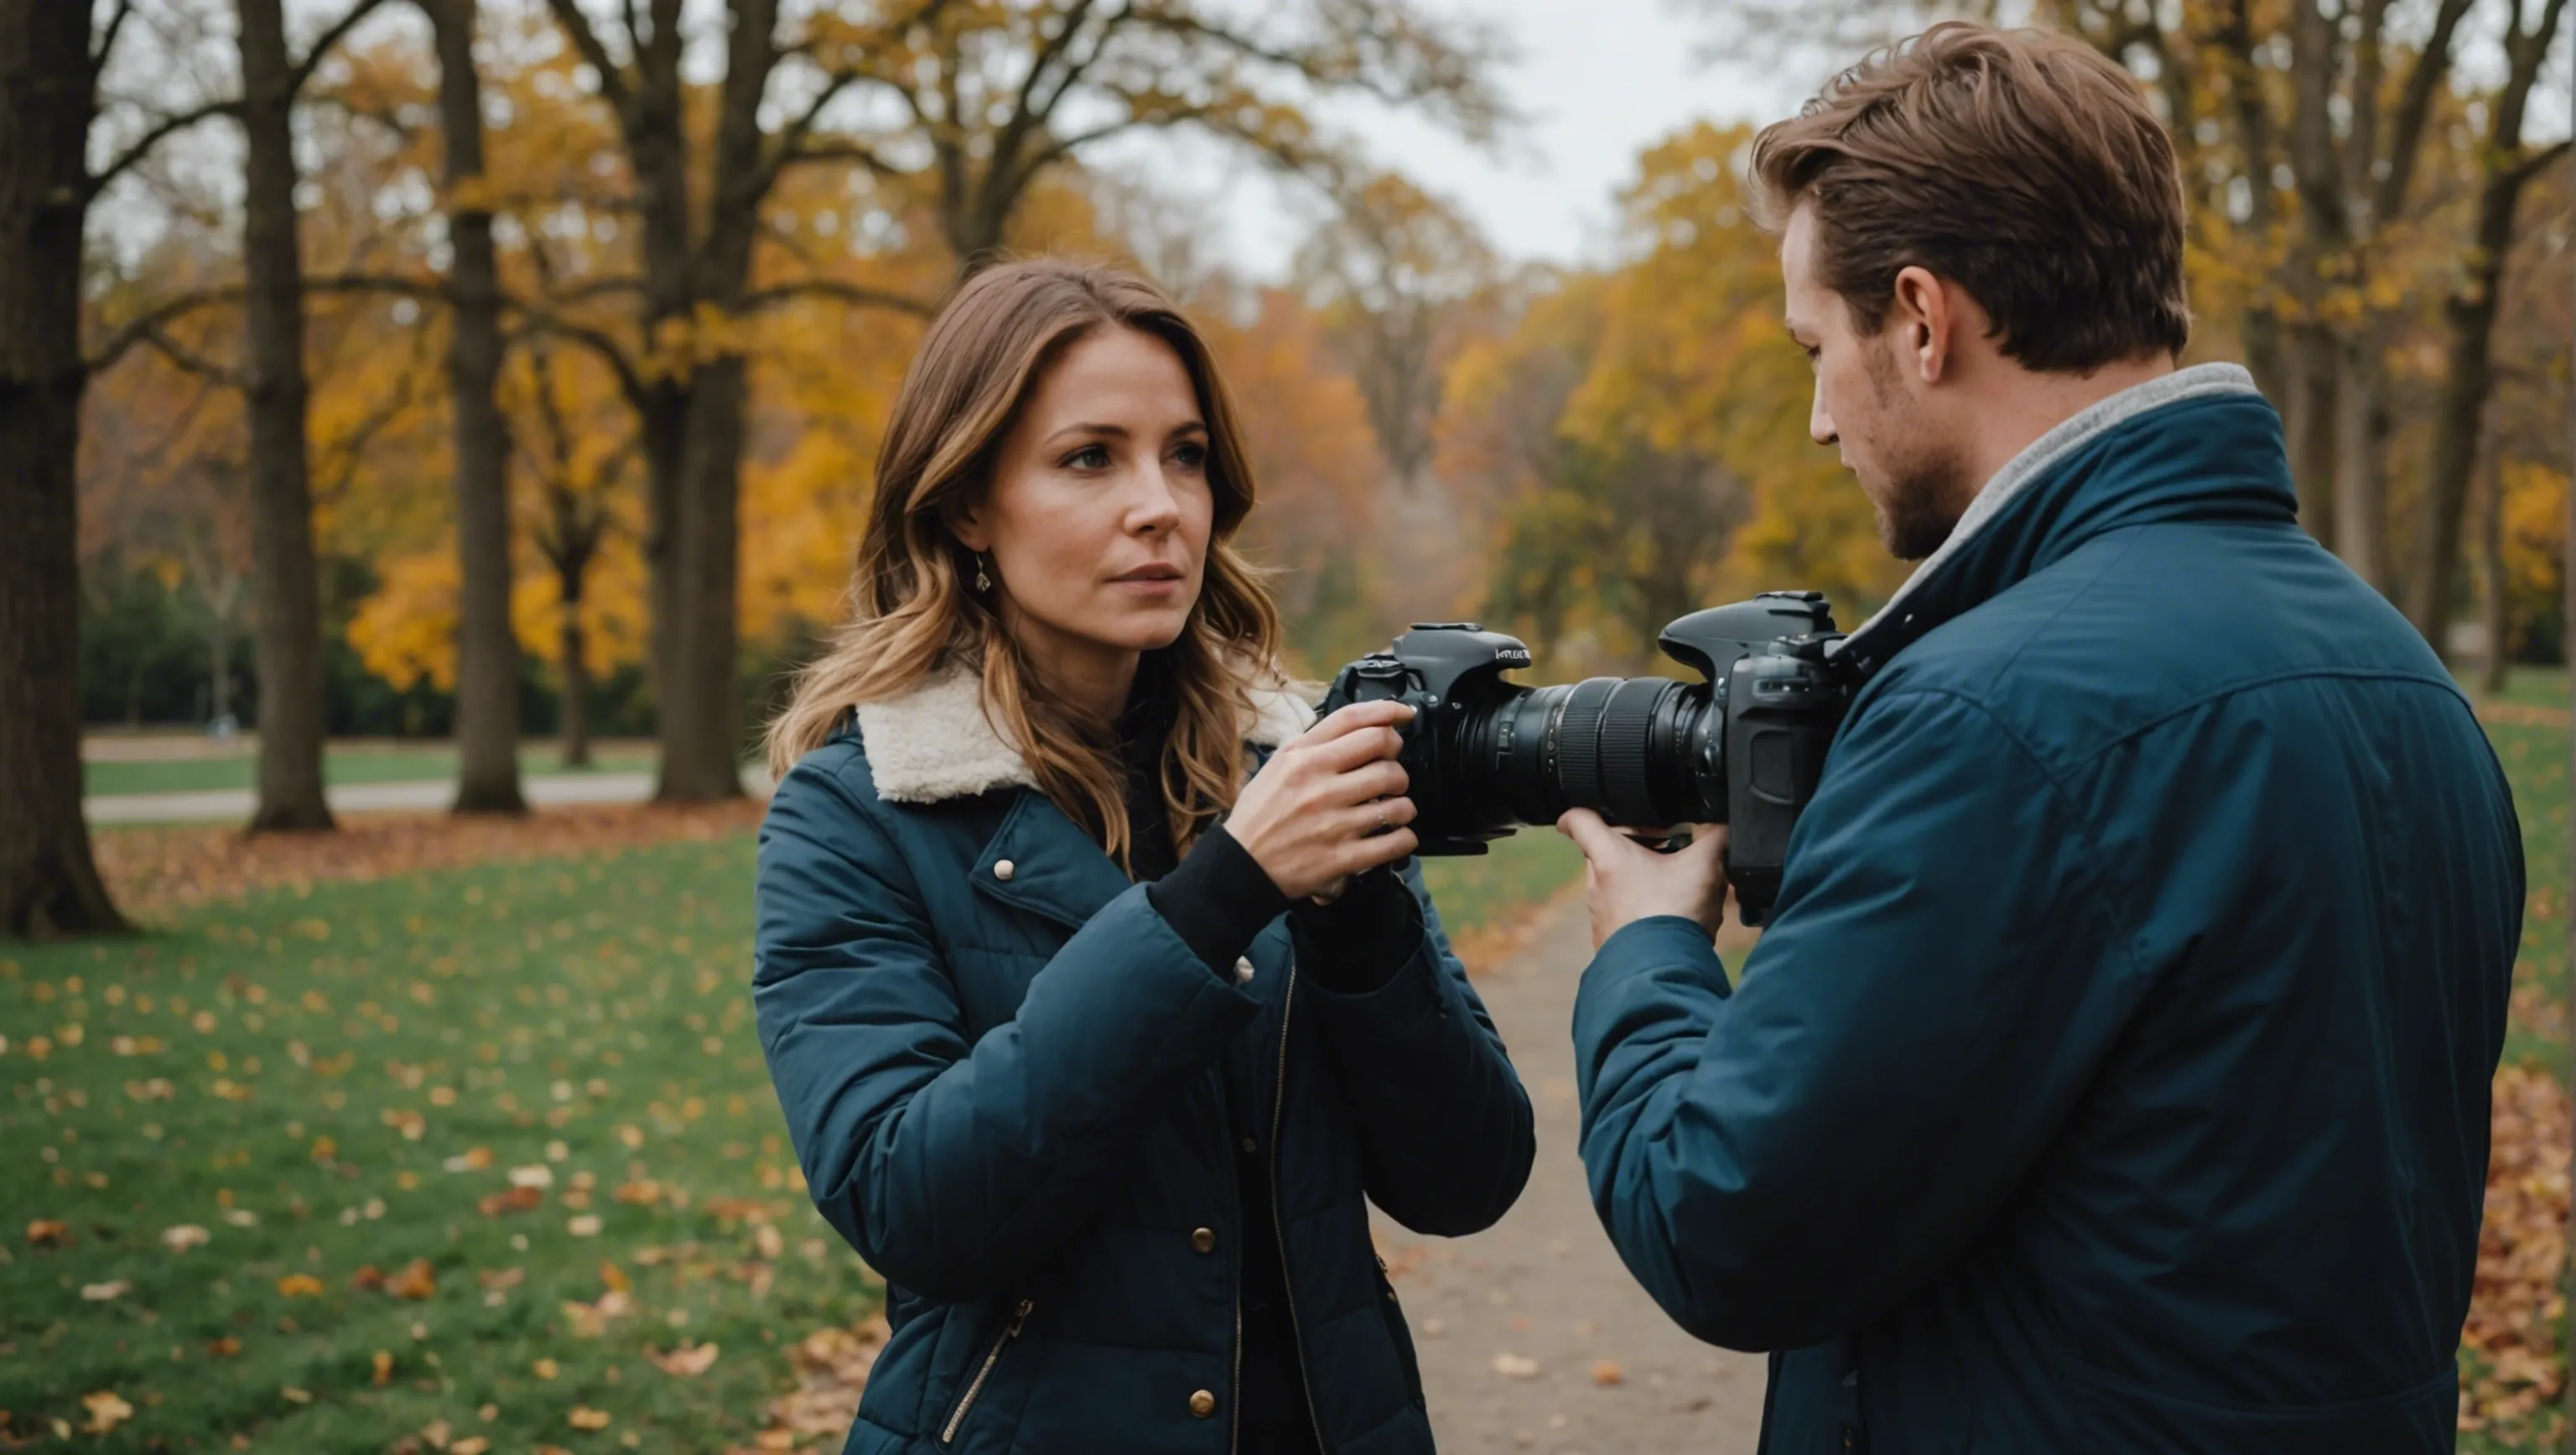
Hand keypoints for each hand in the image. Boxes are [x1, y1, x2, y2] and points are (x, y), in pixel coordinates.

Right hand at [1227, 701, 1419, 900]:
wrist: (1242, 864)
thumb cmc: (1260, 813)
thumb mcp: (1278, 766)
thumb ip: (1314, 745)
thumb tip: (1359, 728)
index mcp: (1302, 758)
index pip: (1354, 720)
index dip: (1388, 712)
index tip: (1405, 716)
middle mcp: (1320, 785)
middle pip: (1384, 755)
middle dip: (1397, 763)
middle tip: (1392, 776)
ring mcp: (1333, 822)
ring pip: (1397, 801)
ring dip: (1404, 804)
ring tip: (1396, 809)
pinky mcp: (1342, 857)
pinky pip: (1394, 842)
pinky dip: (1405, 838)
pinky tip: (1399, 835)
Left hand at [1555, 810, 1729, 950]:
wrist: (1662, 971)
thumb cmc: (1673, 911)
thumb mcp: (1704, 865)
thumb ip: (1715, 838)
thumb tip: (1723, 826)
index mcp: (1608, 856)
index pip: (1579, 821)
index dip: (1581, 811)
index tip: (1594, 810)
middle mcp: (1597, 884)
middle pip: (1606, 852)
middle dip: (1636, 847)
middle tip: (1669, 849)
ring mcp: (1601, 915)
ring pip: (1619, 885)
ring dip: (1644, 880)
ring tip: (1679, 885)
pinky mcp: (1612, 941)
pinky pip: (1626, 915)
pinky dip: (1646, 909)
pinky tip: (1674, 917)